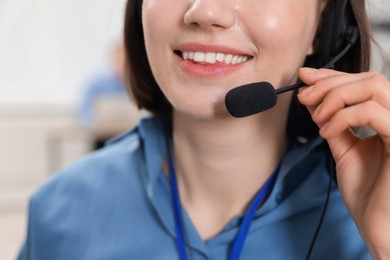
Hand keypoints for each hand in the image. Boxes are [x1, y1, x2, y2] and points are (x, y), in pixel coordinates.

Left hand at [297, 67, 389, 258]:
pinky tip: (327, 132)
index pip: (365, 82)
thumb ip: (332, 121)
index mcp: (389, 118)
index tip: (305, 78)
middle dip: (329, 83)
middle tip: (304, 97)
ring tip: (318, 119)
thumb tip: (312, 96)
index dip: (333, 75)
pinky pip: (372, 112)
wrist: (377, 224)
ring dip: (335, 97)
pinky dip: (342, 117)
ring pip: (373, 86)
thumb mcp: (343, 148)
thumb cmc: (366, 191)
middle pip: (369, 78)